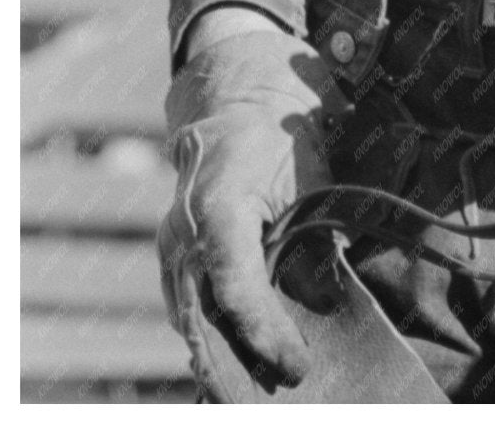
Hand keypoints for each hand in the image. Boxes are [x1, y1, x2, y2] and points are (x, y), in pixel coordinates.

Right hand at [157, 24, 344, 385]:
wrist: (233, 107)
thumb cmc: (278, 138)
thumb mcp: (308, 181)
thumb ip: (312, 243)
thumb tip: (323, 306)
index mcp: (218, 207)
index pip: (237, 290)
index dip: (267, 334)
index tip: (296, 364)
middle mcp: (182, 234)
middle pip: (204, 318)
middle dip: (239, 363)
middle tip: (281, 385)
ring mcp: (171, 248)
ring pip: (191, 320)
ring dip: (224, 358)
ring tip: (264, 386)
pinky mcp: (172, 258)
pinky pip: (187, 308)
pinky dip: (211, 337)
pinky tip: (240, 363)